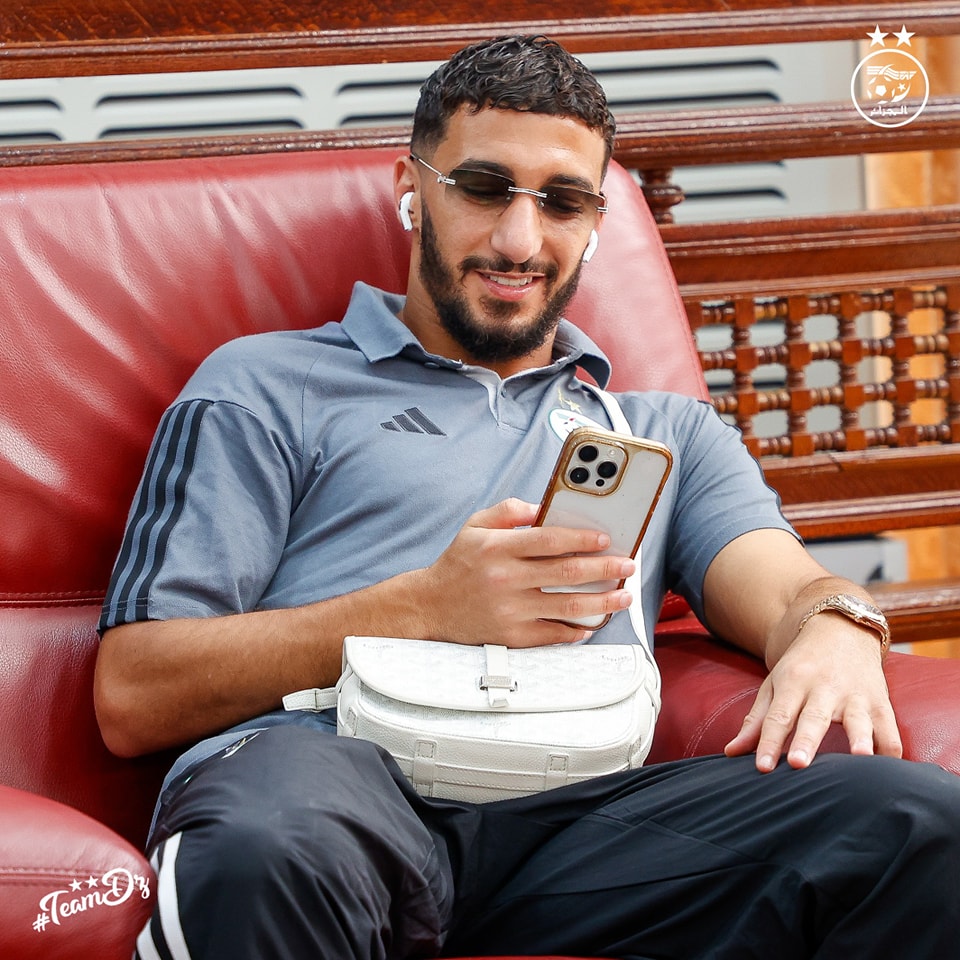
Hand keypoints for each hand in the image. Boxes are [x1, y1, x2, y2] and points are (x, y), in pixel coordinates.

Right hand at [418, 498, 634, 646]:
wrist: (430, 606)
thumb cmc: (458, 564)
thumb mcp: (475, 525)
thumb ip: (509, 511)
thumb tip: (544, 508)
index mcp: (499, 548)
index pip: (550, 540)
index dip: (583, 539)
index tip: (606, 540)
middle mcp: (505, 579)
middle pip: (567, 573)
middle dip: (605, 569)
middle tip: (626, 566)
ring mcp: (510, 610)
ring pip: (568, 607)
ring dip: (602, 602)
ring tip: (622, 596)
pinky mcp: (511, 636)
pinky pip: (553, 634)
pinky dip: (577, 630)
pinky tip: (592, 623)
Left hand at [724, 613, 901, 771]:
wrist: (840, 628)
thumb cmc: (801, 666)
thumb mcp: (774, 685)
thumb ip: (756, 721)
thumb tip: (730, 752)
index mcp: (793, 682)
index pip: (778, 716)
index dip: (769, 742)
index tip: (761, 768)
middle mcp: (824, 688)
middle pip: (813, 718)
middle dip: (806, 741)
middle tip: (799, 765)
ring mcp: (855, 694)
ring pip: (858, 719)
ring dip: (859, 738)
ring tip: (860, 757)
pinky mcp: (881, 701)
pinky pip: (889, 729)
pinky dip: (891, 750)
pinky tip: (889, 772)